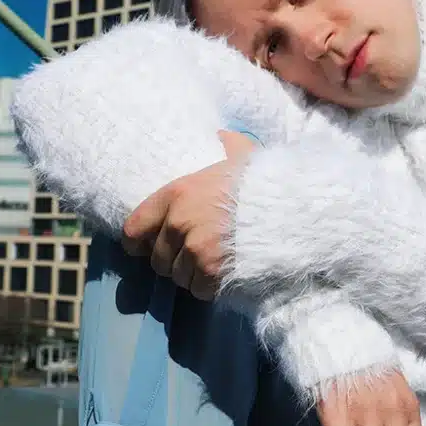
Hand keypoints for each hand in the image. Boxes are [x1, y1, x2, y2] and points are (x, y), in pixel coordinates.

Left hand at [122, 130, 256, 298]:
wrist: (292, 208)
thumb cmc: (266, 180)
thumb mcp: (241, 153)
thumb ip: (225, 145)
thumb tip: (221, 135)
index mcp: (176, 193)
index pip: (134, 229)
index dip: (139, 242)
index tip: (147, 246)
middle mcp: (178, 223)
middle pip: (158, 260)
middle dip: (173, 261)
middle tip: (192, 256)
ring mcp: (194, 249)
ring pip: (178, 277)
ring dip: (192, 275)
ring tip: (211, 265)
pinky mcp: (212, 271)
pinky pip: (199, 290)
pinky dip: (209, 288)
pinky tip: (224, 275)